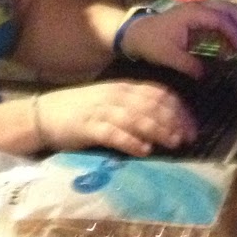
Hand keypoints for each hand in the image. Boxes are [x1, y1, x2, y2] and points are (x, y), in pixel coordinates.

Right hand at [34, 79, 197, 156]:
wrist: (44, 113)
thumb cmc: (81, 109)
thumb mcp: (111, 100)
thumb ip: (134, 105)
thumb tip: (164, 118)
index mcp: (124, 87)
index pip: (158, 93)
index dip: (178, 108)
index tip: (192, 125)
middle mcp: (116, 96)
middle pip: (151, 105)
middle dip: (173, 121)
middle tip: (189, 137)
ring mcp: (102, 110)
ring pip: (137, 118)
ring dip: (158, 130)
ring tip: (173, 143)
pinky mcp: (88, 127)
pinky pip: (113, 133)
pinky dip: (130, 141)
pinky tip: (144, 150)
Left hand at [119, 0, 236, 76]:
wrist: (137, 34)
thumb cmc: (152, 43)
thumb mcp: (169, 57)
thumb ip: (188, 65)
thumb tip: (205, 74)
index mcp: (192, 14)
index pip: (220, 19)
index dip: (233, 34)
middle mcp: (198, 8)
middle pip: (228, 8)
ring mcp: (198, 11)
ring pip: (225, 10)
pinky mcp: (197, 17)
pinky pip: (219, 18)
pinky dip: (228, 29)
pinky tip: (229, 46)